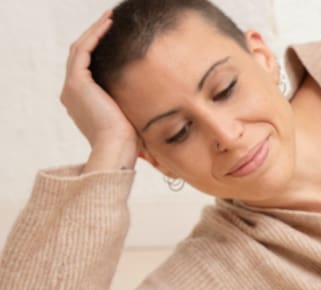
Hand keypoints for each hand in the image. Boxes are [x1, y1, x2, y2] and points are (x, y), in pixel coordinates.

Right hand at [60, 11, 138, 170]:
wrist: (117, 149)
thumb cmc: (129, 142)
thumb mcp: (131, 118)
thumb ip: (134, 106)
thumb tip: (158, 104)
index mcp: (82, 103)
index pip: (87, 70)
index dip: (98, 51)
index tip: (116, 39)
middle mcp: (72, 94)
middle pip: (80, 56)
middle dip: (95, 37)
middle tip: (110, 21)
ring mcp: (72, 88)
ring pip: (79, 50)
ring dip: (94, 31)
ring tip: (109, 18)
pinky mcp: (76, 82)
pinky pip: (82, 50)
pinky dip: (94, 35)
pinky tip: (108, 24)